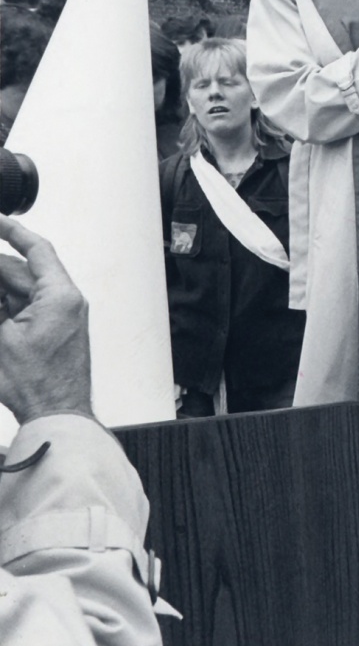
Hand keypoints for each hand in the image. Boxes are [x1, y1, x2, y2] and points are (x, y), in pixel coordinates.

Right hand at [0, 216, 92, 422]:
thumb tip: (0, 288)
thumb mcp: (2, 337)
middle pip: (21, 270)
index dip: (12, 232)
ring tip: (0, 311)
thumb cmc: (39, 384)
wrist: (56, 414)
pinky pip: (22, 307)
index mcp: (60, 295)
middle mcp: (64, 301)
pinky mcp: (51, 329)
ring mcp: (59, 315)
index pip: (36, 250)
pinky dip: (5, 304)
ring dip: (1, 288)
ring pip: (18, 289)